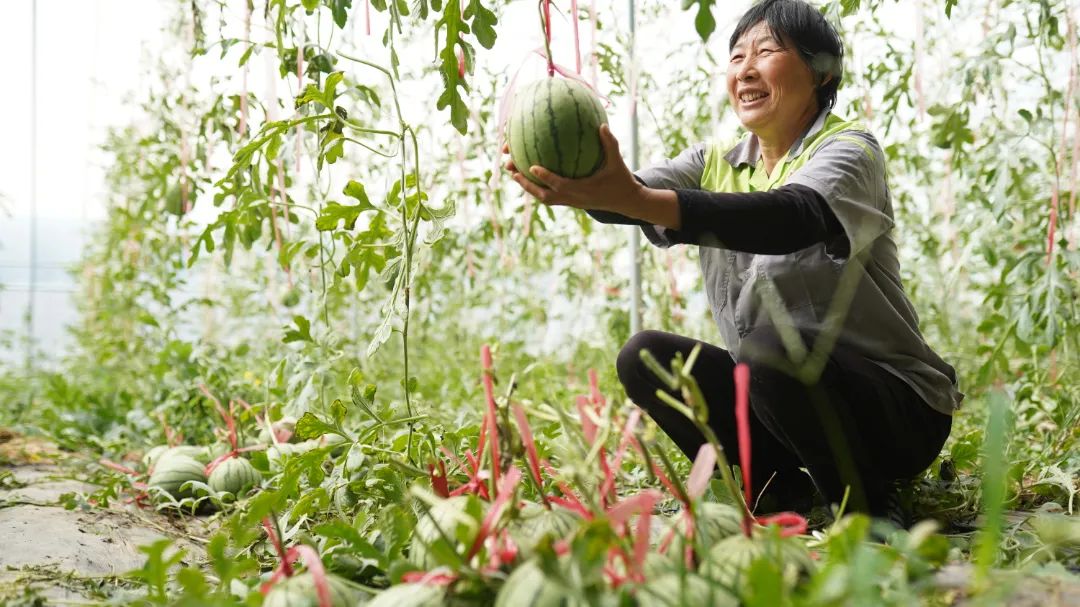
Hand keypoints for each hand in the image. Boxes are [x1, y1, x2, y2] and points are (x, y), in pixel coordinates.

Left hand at [502, 124, 643, 214]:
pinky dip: (539, 187)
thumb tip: (601, 124)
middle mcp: (574, 199)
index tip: (530, 166)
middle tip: (512, 172)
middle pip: (544, 196)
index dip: (545, 177)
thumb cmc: (622, 180)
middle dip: (527, 186)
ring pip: (545, 199)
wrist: (627, 202)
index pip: (560, 185)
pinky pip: (551, 196)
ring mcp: (572, 202)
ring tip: (515, 174)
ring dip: (529, 188)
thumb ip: (609, 144)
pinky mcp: (572, 202)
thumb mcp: (617, 162)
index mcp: (583, 190)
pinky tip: (532, 175)